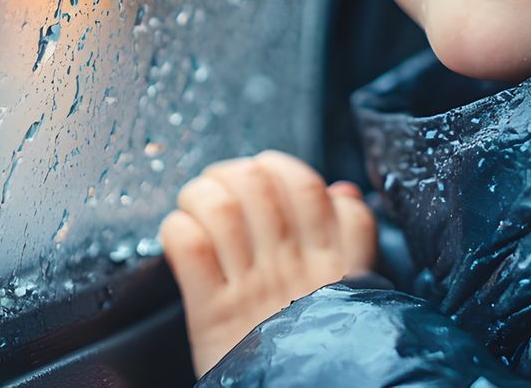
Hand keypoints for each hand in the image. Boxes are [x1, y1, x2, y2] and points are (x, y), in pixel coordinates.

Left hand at [159, 149, 378, 376]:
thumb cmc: (322, 359)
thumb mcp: (353, 300)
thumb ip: (352, 243)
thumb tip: (342, 190)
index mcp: (334, 265)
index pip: (314, 189)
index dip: (286, 171)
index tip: (269, 175)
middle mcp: (294, 268)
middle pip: (263, 185)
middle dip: (236, 173)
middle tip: (223, 184)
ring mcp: (253, 288)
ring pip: (223, 206)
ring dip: (202, 192)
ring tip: (195, 200)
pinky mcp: (213, 313)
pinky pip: (189, 248)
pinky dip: (178, 229)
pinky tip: (178, 234)